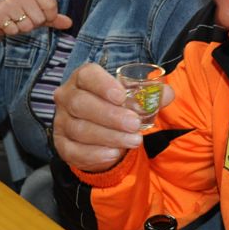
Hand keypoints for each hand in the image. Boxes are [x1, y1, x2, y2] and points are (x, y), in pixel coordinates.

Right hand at [0, 0, 72, 77]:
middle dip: (33, 24)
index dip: (48, 17)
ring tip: (16, 21)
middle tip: (24, 19)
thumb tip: (69, 23)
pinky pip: (14, 30)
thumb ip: (54, 18)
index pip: (52, 8)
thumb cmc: (20, 14)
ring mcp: (9, 3)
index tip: (39, 15)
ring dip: (22, 28)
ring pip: (27, 26)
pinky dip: (12, 31)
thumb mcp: (39, 14)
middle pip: (39, 19)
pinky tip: (8, 25)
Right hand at [53, 63, 173, 172]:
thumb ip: (151, 94)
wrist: (101, 132)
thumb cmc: (116, 106)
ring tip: (134, 141)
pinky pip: (74, 151)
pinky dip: (95, 154)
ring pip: (79, 129)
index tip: (121, 96)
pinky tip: (114, 154)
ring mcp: (61, 122)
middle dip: (110, 115)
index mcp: (83, 79)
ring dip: (109, 136)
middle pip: (81, 104)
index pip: (86, 75)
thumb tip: (167, 94)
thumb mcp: (133, 97)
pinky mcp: (61, 144)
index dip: (102, 84)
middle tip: (134, 124)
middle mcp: (67, 97)